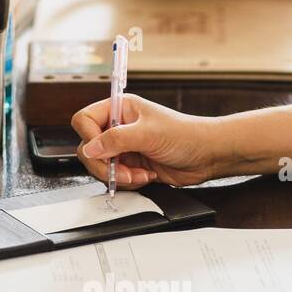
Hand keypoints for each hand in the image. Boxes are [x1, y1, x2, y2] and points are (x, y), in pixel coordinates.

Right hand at [71, 94, 221, 187]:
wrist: (206, 156)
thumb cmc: (186, 135)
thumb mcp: (148, 134)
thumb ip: (116, 140)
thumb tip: (89, 148)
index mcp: (120, 109)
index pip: (85, 121)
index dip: (90, 138)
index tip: (103, 151)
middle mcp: (119, 127)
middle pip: (89, 148)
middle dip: (105, 165)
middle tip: (124, 171)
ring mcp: (124, 148)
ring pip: (101, 167)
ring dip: (120, 176)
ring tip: (140, 174)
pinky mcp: (132, 166)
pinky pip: (116, 178)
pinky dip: (129, 182)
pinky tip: (147, 176)